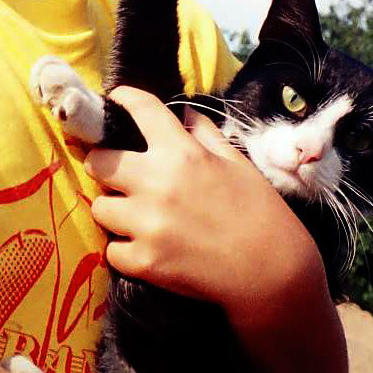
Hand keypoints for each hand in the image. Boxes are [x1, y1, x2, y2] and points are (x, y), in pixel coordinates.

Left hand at [85, 86, 322, 325]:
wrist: (274, 273)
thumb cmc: (261, 213)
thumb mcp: (237, 164)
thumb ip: (204, 135)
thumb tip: (183, 112)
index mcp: (182, 153)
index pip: (140, 110)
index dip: (124, 99)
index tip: (117, 100)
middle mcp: (157, 183)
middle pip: (98, 162)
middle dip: (104, 165)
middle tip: (117, 174)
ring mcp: (146, 224)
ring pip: (99, 208)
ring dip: (114, 210)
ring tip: (133, 216)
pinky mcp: (143, 261)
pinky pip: (112, 250)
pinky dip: (124, 250)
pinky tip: (144, 248)